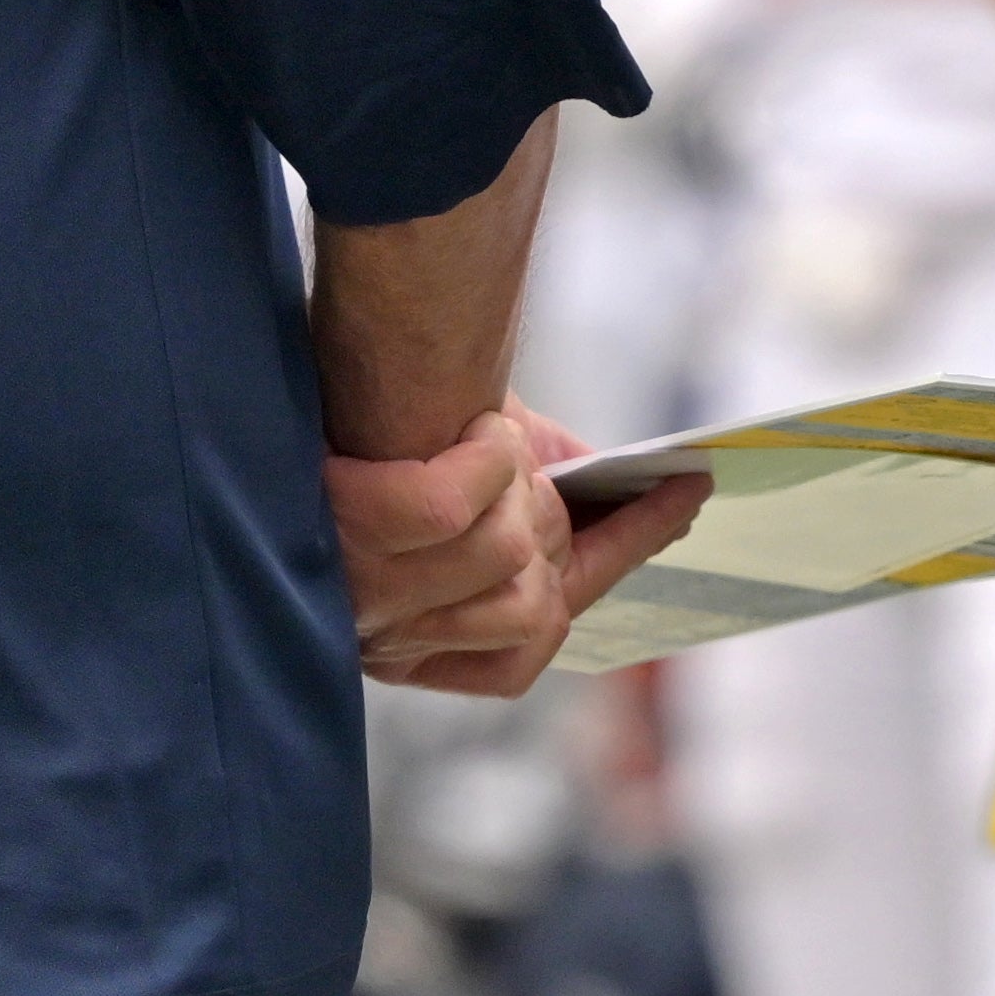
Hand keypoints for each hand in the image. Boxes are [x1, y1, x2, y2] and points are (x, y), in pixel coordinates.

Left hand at [328, 402, 707, 698]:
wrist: (311, 355)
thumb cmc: (374, 407)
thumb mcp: (466, 468)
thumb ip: (531, 506)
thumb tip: (622, 501)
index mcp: (408, 640)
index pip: (533, 638)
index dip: (619, 555)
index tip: (683, 495)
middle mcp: (381, 636)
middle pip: (530, 602)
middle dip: (543, 516)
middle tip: (522, 457)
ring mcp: (361, 593)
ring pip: (505, 553)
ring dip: (509, 477)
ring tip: (485, 433)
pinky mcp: (348, 536)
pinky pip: (451, 505)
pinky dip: (475, 454)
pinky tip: (472, 422)